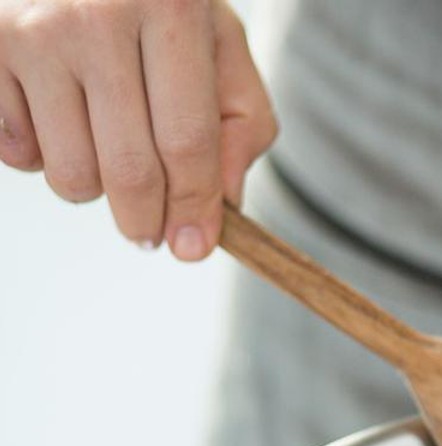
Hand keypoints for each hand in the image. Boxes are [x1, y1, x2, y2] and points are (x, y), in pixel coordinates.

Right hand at [0, 0, 276, 259]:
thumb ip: (241, 121)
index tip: (194, 248)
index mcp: (170, 8)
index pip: (187, 141)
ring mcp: (33, 31)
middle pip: (130, 170)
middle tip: (149, 232)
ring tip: (103, 149)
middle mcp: (97, 16)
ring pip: (70, 174)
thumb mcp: (217, 41)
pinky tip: (56, 117)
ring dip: (94, 188)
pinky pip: (18, 154)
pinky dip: (42, 156)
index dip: (194, 207)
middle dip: (146, 221)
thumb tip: (223, 205)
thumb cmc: (155, 2)